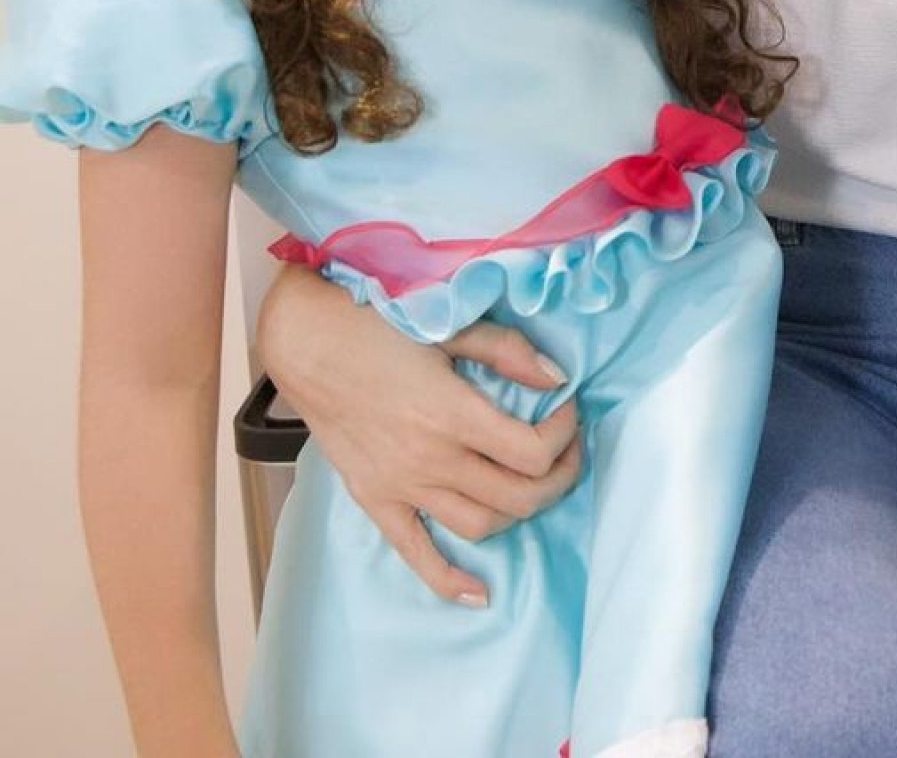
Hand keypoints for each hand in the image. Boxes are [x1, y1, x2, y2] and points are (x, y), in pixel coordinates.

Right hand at [256, 267, 580, 603]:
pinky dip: (450, 580)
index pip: (532, 453)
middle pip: (517, 496)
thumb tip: (557, 378)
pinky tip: (480, 594)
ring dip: (519, 511)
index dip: (563, 436)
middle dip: (558, 475)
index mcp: (454, 414)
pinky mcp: (376, 500)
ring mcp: (402, 487)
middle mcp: (431, 460)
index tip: (566, 408)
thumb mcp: (451, 325)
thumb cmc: (380, 325)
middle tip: (566, 448)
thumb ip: (507, 352)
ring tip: (534, 483)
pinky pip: (417, 554)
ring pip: (480, 525)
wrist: (309, 343)